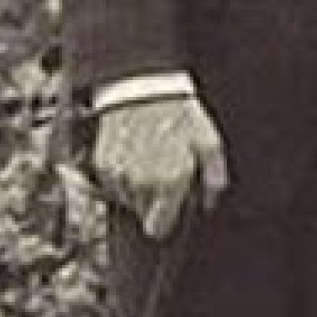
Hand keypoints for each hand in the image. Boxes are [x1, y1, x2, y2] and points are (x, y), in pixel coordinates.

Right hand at [92, 94, 228, 239]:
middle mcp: (141, 183)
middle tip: (166, 174)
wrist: (144, 88)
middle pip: (143, 214)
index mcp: (170, 182)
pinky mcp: (102, 163)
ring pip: (128, 200)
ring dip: (138, 189)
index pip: (158, 228)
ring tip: (151, 160)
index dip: (166, 222)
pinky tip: (135, 155)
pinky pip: (113, 184)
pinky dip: (123, 176)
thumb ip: (214, 179)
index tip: (172, 209)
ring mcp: (118, 174)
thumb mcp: (209, 143)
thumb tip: (208, 204)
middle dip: (155, 201)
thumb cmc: (181, 115)